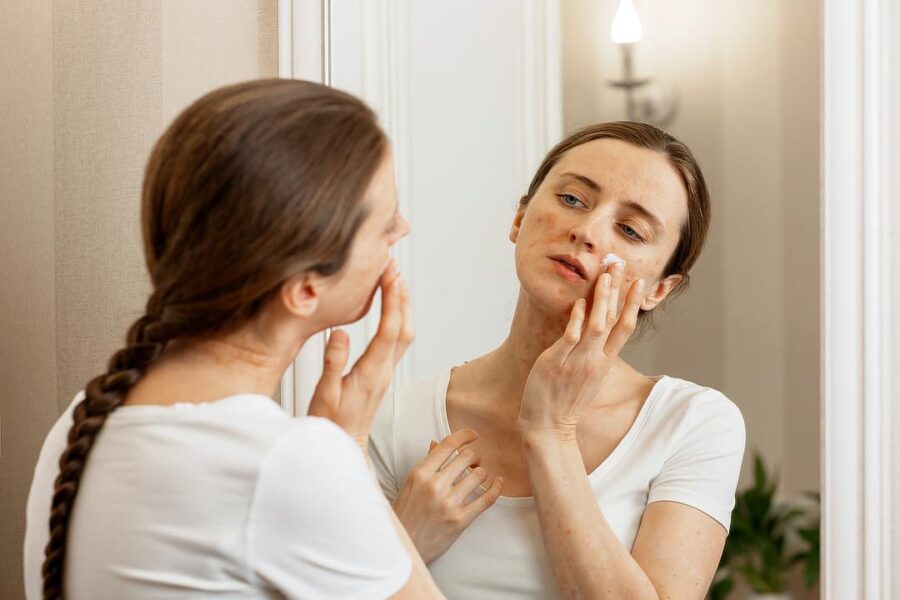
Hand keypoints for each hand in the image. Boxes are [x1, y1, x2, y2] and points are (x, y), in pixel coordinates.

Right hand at [307, 260, 413, 448]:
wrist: (343, 445)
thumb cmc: (331, 424)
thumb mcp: (325, 395)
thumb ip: (333, 364)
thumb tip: (340, 334)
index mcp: (372, 372)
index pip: (388, 329)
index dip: (392, 299)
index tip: (390, 274)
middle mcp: (384, 370)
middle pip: (404, 327)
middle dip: (401, 296)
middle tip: (395, 268)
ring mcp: (386, 372)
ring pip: (405, 333)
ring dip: (402, 305)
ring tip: (395, 280)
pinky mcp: (382, 374)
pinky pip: (397, 340)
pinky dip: (397, 318)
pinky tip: (390, 309)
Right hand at [393, 429, 502, 563]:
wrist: (403, 547)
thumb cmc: (405, 514)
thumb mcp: (409, 485)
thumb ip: (425, 464)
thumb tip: (436, 443)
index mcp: (420, 474)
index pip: (448, 445)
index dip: (464, 435)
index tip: (473, 435)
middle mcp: (435, 486)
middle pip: (467, 457)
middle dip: (474, 456)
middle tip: (473, 461)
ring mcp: (449, 503)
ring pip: (479, 475)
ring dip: (482, 472)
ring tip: (478, 475)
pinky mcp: (460, 520)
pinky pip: (487, 498)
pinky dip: (496, 487)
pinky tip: (498, 482)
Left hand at [517, 262, 644, 439]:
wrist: (548, 426)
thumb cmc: (564, 402)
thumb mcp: (586, 378)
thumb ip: (593, 355)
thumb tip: (595, 334)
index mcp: (604, 363)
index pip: (625, 328)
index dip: (633, 304)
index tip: (639, 283)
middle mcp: (595, 360)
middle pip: (614, 320)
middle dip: (619, 291)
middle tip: (622, 265)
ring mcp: (577, 361)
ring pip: (597, 325)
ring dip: (602, 300)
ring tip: (606, 275)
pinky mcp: (557, 362)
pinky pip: (571, 337)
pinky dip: (577, 319)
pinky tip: (580, 302)